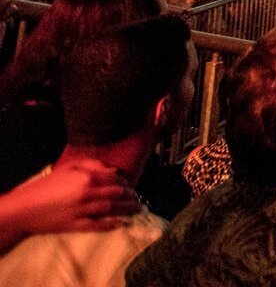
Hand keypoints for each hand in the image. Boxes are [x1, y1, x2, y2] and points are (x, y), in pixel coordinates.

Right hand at [0, 159, 140, 236]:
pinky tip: (121, 223)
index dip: (126, 181)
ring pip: (112, 208)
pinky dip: (112, 224)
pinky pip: (98, 225)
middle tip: (138, 198)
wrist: (24, 208)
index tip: (130, 185)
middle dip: (131, 196)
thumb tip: (113, 169)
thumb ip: (91, 164)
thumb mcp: (68, 168)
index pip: (115, 178)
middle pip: (117, 193)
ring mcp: (82, 210)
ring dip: (127, 209)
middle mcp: (88, 193)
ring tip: (137, 210)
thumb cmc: (45, 186)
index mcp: (86, 177)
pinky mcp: (76, 225)